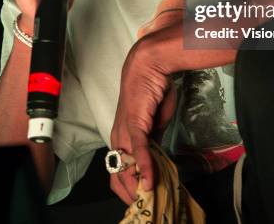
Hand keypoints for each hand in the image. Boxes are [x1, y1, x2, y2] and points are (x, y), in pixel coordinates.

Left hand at [109, 37, 176, 204]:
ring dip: (137, 187)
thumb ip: (153, 140)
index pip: (119, 171)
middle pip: (118, 175)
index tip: (142, 201)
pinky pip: (138, 149)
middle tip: (147, 208)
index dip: (128, 189)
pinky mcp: (134, 123)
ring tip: (150, 202)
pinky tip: (150, 181)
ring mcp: (124, 130)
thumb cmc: (152, 89)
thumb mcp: (156, 122)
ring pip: (126, 167)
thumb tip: (155, 158)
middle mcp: (119, 136)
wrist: (150, 65)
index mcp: (122, 136)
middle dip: (131, 195)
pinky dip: (144, 167)